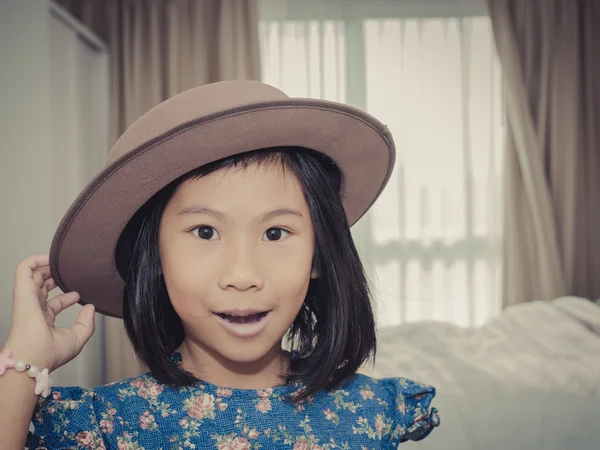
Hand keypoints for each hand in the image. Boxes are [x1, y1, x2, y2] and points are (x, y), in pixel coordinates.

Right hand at [5, 254, 94, 372]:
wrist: (36, 356)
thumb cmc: (51, 352)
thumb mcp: (77, 338)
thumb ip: (86, 323)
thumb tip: (90, 308)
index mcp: (44, 321)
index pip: (54, 304)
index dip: (67, 296)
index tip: (79, 293)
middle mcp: (34, 309)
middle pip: (42, 286)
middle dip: (54, 276)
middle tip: (69, 270)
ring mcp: (28, 299)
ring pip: (33, 275)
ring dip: (45, 265)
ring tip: (61, 260)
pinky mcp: (23, 291)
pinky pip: (24, 269)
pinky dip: (35, 260)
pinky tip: (50, 257)